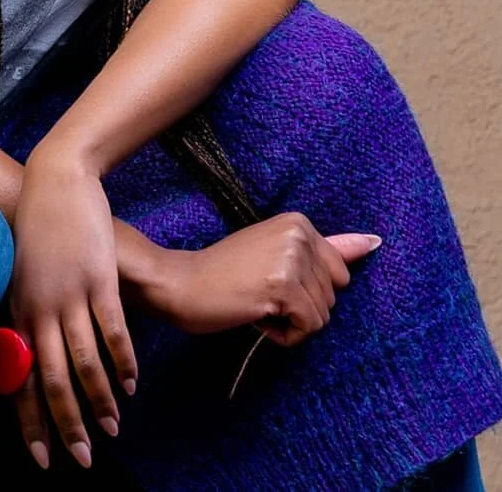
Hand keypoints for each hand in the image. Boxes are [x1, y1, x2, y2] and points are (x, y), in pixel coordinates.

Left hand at [9, 149, 137, 471]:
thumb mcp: (20, 273)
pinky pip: (113, 330)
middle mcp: (40, 307)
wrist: (55, 178)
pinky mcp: (99, 277)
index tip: (41, 458)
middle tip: (82, 458)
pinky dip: (124, 361)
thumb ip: (23, 314)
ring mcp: (71, 293)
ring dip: (100, 400)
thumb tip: (22, 356)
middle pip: (53, 379)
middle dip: (67, 424)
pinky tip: (132, 383)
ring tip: (113, 428)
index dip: (31, 421)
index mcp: (17, 310)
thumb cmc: (37, 226)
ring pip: (85, 361)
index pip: (20, 379)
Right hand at [146, 210, 381, 345]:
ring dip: (290, 322)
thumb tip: (373, 243)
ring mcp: (290, 259)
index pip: (339, 273)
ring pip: (323, 316)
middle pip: (333, 296)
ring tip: (256, 303)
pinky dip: (284, 335)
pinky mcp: (282, 287)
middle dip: (300, 306)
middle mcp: (298, 235)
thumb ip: (325, 249)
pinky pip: (308, 328)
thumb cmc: (225, 272)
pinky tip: (256, 317)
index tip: (270, 278)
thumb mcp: (274, 253)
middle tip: (259, 291)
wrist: (182, 283)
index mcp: (299, 222)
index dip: (306, 288)